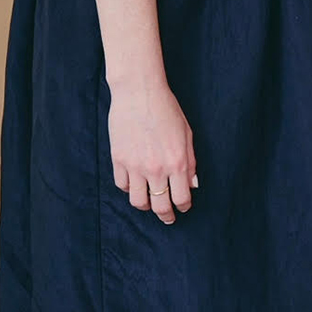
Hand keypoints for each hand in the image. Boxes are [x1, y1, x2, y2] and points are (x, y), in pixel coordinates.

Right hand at [108, 82, 197, 223]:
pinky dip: (129, 188)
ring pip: (138, 202)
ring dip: (146, 205)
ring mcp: (135, 166)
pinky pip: (123, 185)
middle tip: (168, 218)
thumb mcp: (187, 133)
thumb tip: (193, 185)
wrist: (139, 92)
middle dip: (166, 216)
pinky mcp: (118, 160)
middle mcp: (156, 168)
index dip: (183, 207)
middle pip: (160, 206)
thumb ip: (191, 161)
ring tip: (150, 203)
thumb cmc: (167, 109)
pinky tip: (135, 184)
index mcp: (177, 161)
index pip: (181, 198)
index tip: (183, 208)